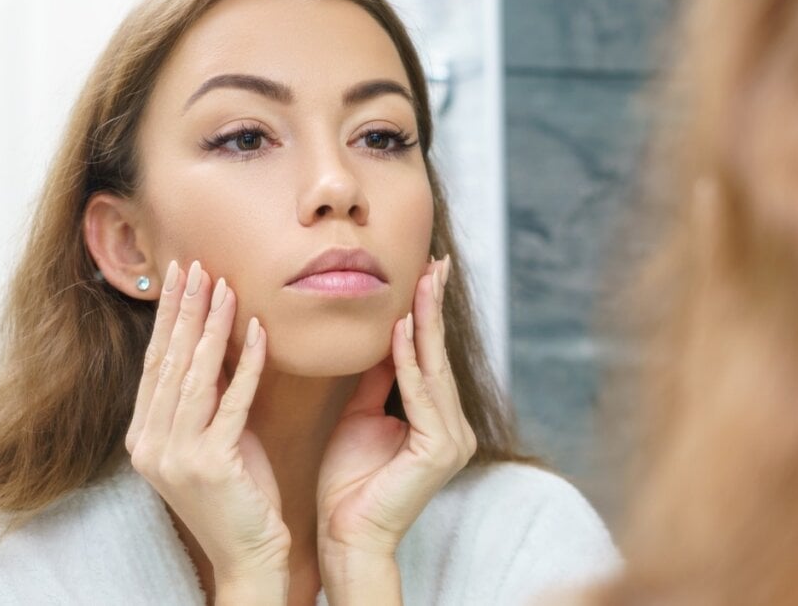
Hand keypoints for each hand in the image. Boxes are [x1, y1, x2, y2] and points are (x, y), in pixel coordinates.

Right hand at [125, 260, 289, 599]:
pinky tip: (258, 332)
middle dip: (183, 310)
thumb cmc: (237, 495)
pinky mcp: (210, 464)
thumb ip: (205, 396)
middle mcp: (150, 445)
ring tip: (224, 286)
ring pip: (194, 376)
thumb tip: (212, 339)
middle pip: (168, 362)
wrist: (248, 556)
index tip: (178, 276)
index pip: (155, 364)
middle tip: (195, 265)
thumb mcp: (213, 437)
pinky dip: (246, 365)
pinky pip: (231, 402)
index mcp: (143, 437)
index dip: (167, 318)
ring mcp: (175, 457)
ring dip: (211, 327)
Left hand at [316, 256, 476, 570]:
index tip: (425, 274)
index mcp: (437, 421)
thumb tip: (382, 338)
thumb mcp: (359, 414)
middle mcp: (453, 427)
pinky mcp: (440, 449)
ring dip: (425, 322)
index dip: (426, 315)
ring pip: (434, 368)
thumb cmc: (347, 481)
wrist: (344, 534)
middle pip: (439, 356)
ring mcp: (452, 439)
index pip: (430, 357)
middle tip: (436, 263)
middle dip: (435, 307)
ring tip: (423, 282)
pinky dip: (410, 360)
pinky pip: (421, 393)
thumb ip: (376, 379)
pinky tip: (403, 329)